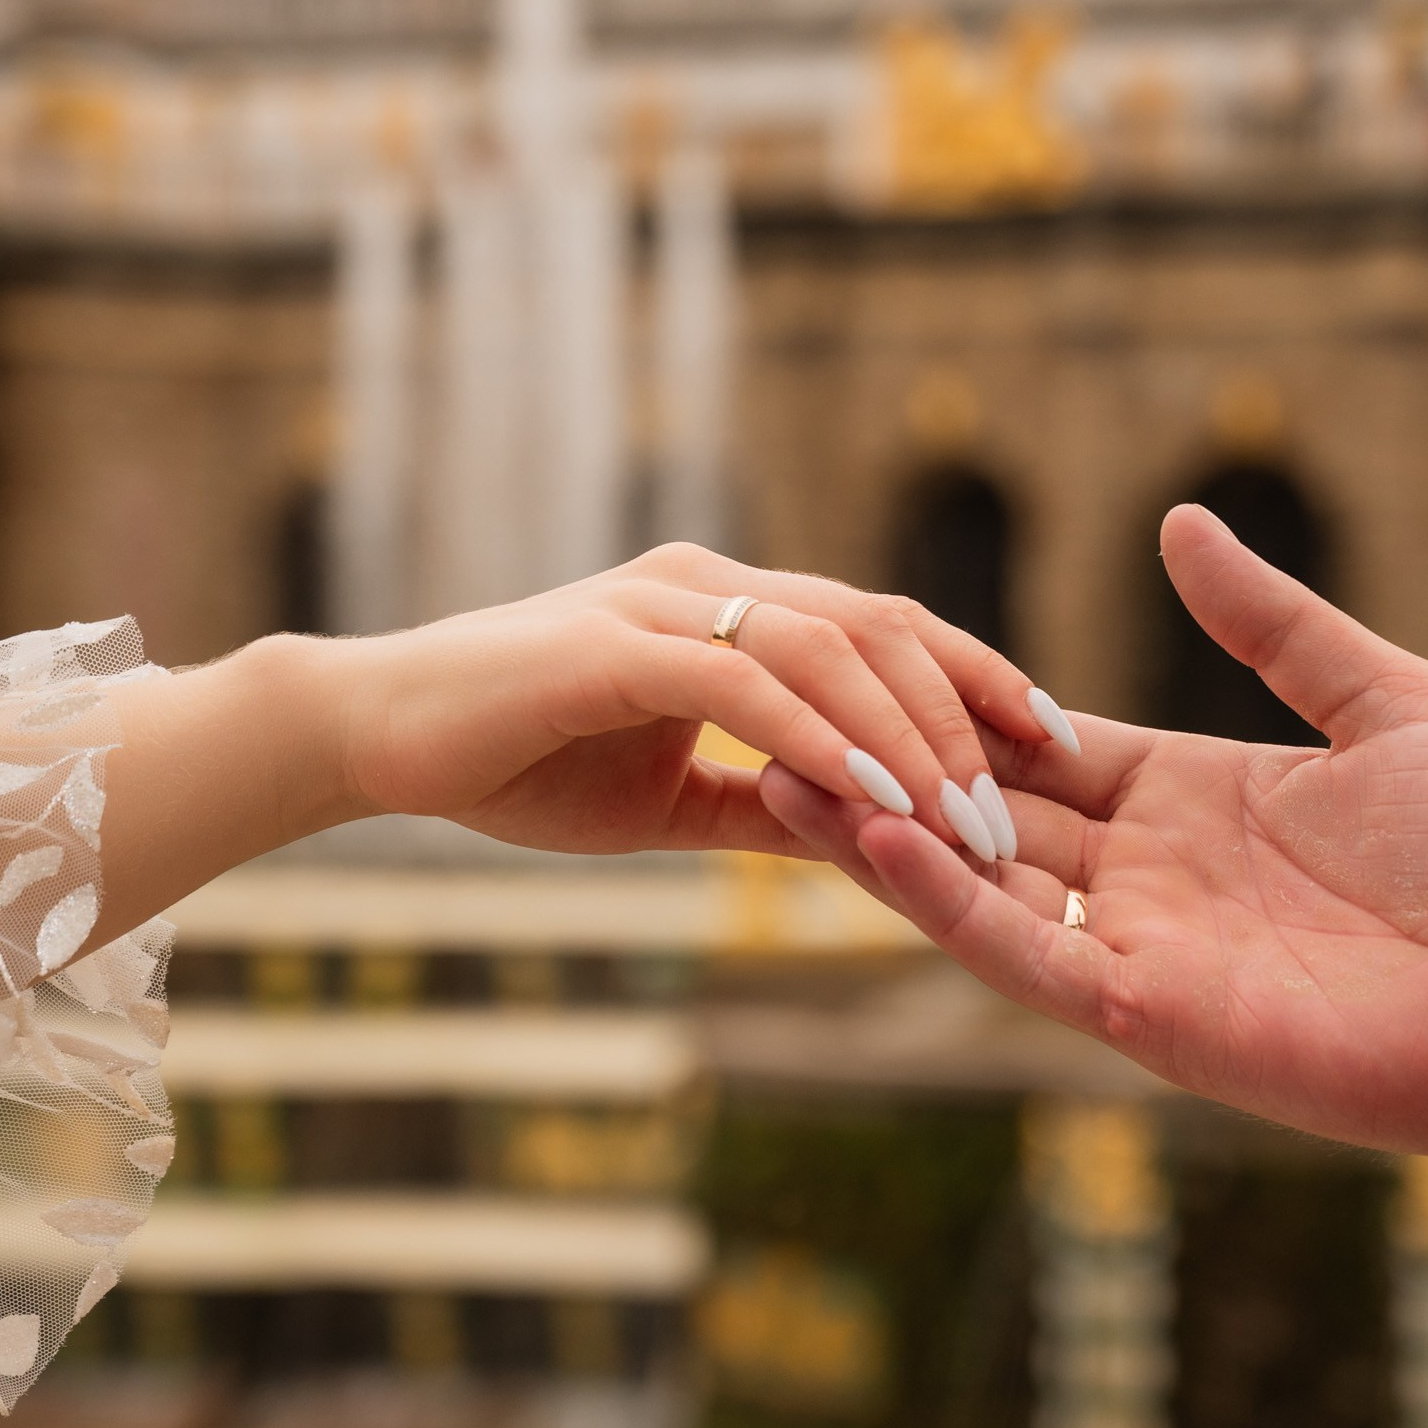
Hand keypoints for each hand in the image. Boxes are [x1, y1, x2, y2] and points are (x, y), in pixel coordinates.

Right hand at [87, 546, 1057, 941]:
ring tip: (968, 816)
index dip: (978, 682)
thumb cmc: (516, 762)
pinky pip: (744, 682)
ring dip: (908, 734)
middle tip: (1030, 806)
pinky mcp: (614, 645)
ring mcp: (662, 605)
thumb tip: (868, 842)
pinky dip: (819, 735)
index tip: (1052, 752)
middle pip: (881, 625)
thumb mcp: (671, 798)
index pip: (885, 629)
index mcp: (728, 608)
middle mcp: (708, 585)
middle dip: (971, 712)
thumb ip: (767, 804)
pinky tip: (875, 792)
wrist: (376, 739)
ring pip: (828, 645)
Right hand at [758, 506, 1427, 1175]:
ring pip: (969, 884)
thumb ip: (1275, 621)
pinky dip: (937, 901)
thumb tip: (1182, 524)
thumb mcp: (1383, 699)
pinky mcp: (1139, 1009)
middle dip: (882, 766)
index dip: (955, 702)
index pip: (1036, 743)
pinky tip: (872, 838)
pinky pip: (1015, 953)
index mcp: (1182, 799)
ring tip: (775, 767)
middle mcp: (1138, 876)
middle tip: (769, 710)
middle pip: (977, 812)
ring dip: (875, 834)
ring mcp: (1130, 945)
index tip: (857, 648)